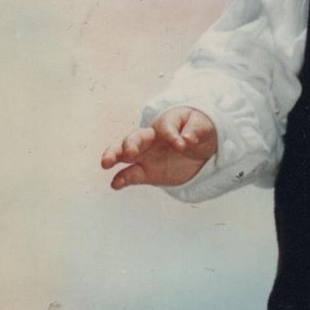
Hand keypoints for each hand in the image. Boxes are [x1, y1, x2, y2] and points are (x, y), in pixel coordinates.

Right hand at [101, 108, 218, 189]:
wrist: (199, 148)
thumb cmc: (197, 130)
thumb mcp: (203, 127)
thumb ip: (195, 131)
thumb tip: (188, 139)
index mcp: (165, 124)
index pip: (164, 129)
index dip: (172, 136)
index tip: (182, 145)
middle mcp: (150, 139)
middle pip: (134, 138)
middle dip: (129, 144)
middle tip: (129, 151)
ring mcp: (146, 156)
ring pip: (123, 154)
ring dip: (114, 156)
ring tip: (106, 163)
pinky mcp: (146, 173)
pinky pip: (131, 175)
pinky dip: (122, 179)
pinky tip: (115, 185)